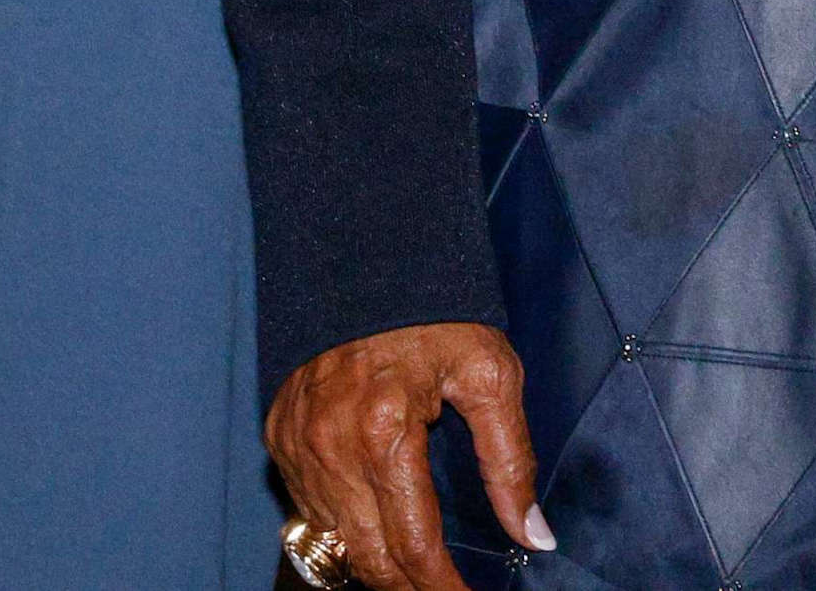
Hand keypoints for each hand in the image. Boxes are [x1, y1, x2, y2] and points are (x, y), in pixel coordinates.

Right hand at [269, 326, 550, 589]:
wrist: (366, 257)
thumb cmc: (437, 312)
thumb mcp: (491, 374)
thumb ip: (510, 461)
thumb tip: (535, 534)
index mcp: (384, 431)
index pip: (413, 545)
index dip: (443, 588)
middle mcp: (331, 446)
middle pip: (369, 558)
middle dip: (409, 586)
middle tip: (445, 589)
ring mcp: (298, 445)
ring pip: (335, 542)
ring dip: (376, 562)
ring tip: (416, 566)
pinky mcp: (280, 437)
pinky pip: (308, 509)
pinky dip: (342, 527)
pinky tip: (375, 522)